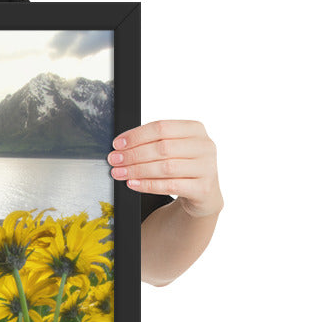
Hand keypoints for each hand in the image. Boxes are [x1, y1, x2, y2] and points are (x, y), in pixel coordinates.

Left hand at [107, 120, 222, 218]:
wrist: (203, 194)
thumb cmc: (183, 167)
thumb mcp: (173, 149)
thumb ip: (153, 143)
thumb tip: (121, 146)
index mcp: (195, 129)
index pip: (162, 127)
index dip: (136, 135)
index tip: (117, 144)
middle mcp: (204, 146)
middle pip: (162, 147)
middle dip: (133, 154)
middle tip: (115, 160)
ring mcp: (206, 167)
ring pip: (165, 167)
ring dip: (137, 170)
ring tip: (119, 173)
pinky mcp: (202, 188)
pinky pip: (170, 186)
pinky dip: (147, 185)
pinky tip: (132, 184)